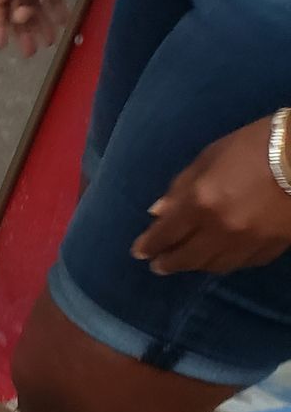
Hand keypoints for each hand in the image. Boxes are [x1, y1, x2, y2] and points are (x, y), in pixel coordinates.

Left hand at [133, 117, 290, 273]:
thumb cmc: (254, 146)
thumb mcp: (208, 158)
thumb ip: (181, 188)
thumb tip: (158, 212)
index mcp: (201, 202)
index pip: (165, 234)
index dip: (149, 245)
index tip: (139, 252)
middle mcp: (221, 229)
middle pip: (187, 257)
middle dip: (168, 263)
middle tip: (158, 265)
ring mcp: (249, 242)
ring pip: (214, 265)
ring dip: (196, 265)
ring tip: (186, 262)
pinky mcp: (272, 247)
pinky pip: (241, 263)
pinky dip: (225, 262)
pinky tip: (218, 258)